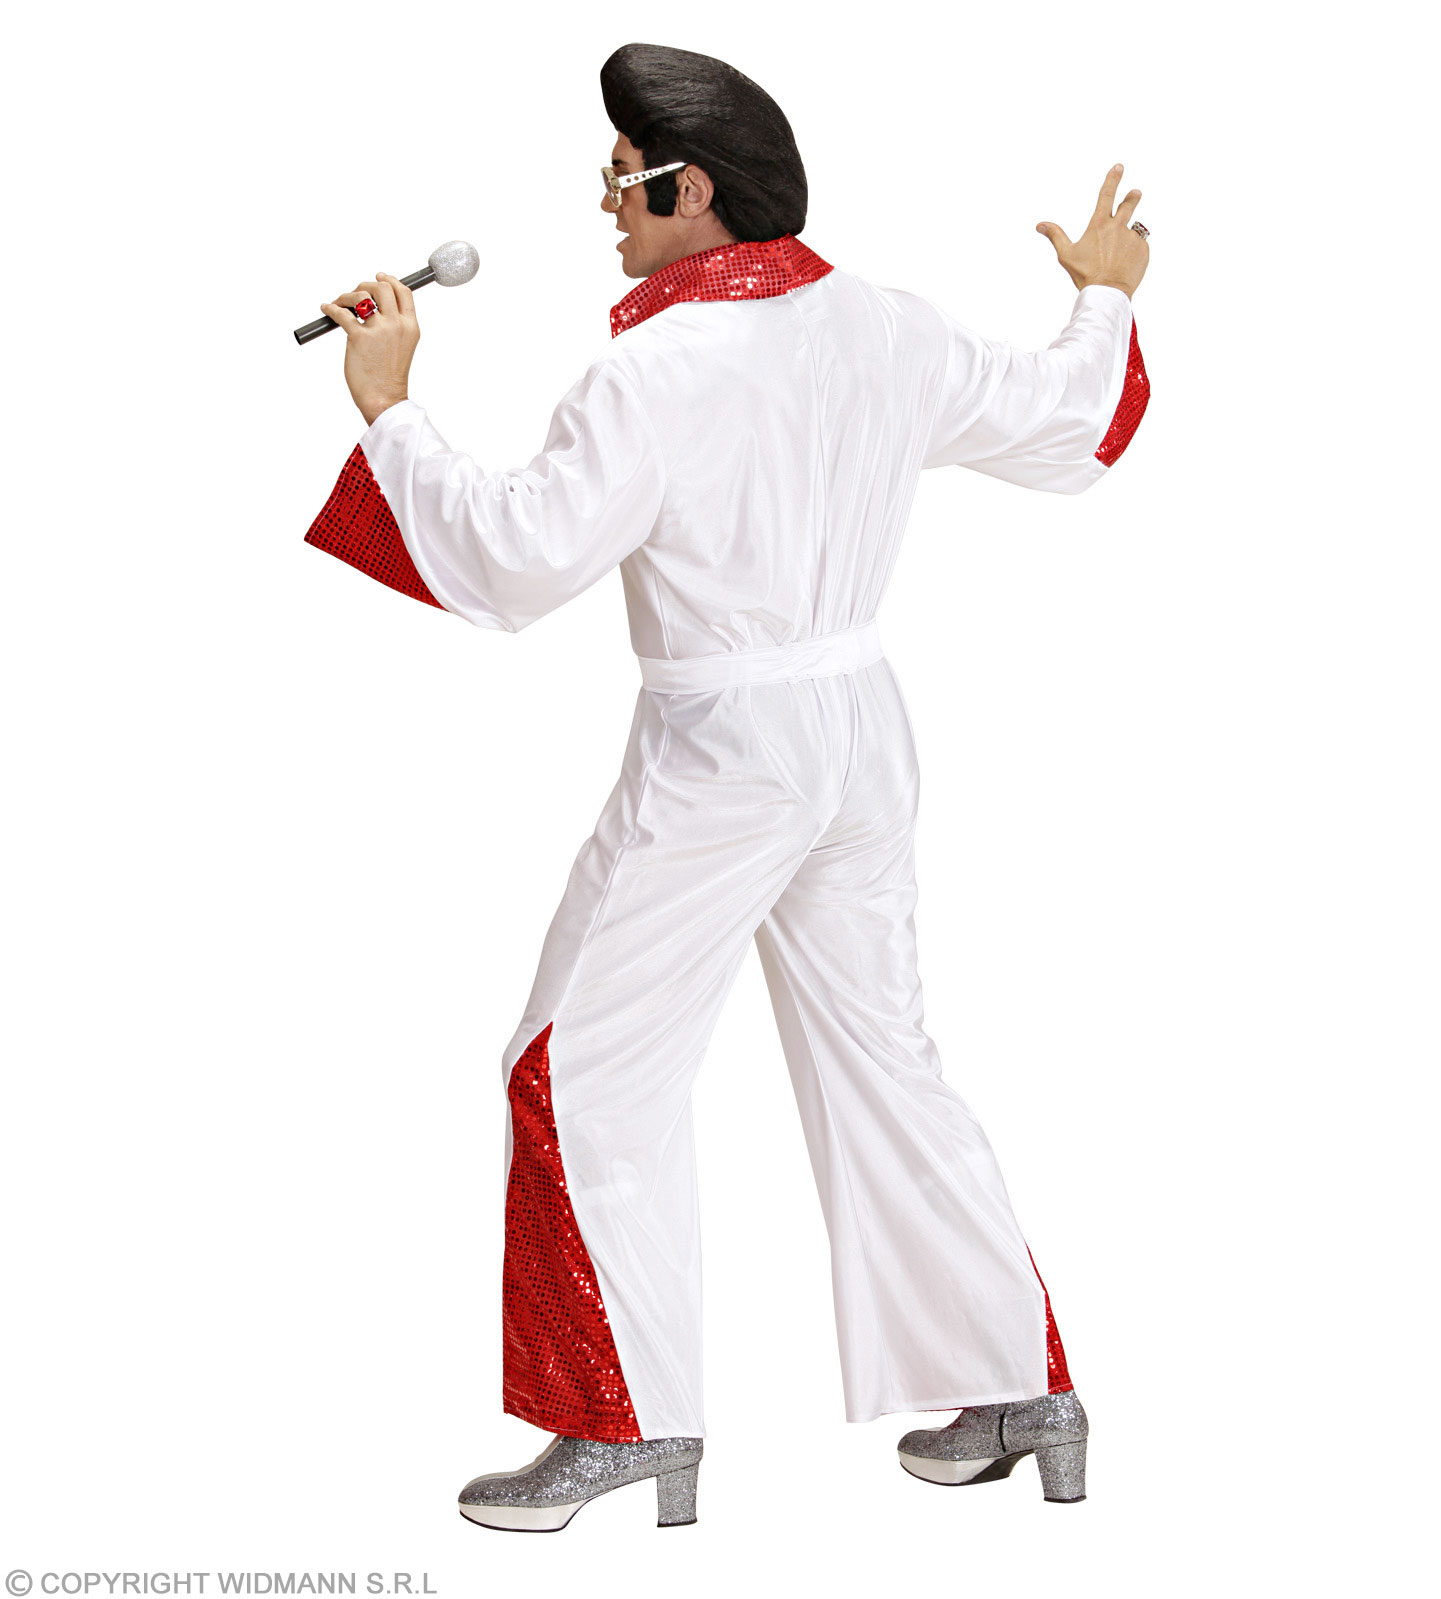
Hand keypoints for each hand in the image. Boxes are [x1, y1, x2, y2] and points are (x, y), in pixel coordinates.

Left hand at [319, 271, 420, 425]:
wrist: (384, 399)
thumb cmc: (389, 377)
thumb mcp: (402, 346)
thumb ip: (395, 326)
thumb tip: (374, 307)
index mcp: (410, 327)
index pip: (404, 292)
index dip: (390, 280)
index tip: (378, 277)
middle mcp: (397, 325)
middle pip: (382, 288)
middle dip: (365, 286)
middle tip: (356, 294)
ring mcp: (379, 330)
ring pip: (361, 296)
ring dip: (347, 296)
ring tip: (340, 304)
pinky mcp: (359, 338)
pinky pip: (341, 313)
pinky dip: (331, 308)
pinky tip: (327, 309)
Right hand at [1036, 164, 1148, 297]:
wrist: (1108, 292)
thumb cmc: (1085, 274)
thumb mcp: (1067, 255)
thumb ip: (1056, 236)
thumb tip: (1040, 224)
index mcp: (1099, 225)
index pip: (1106, 194)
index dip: (1113, 178)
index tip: (1119, 167)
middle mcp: (1119, 227)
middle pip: (1129, 204)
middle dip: (1132, 197)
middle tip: (1135, 193)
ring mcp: (1133, 238)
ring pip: (1133, 231)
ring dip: (1128, 237)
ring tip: (1120, 254)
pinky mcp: (1143, 250)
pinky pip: (1139, 247)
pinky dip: (1133, 254)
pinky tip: (1125, 266)